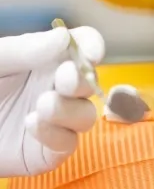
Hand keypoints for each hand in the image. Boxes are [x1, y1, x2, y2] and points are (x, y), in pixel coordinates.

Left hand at [0, 26, 104, 176]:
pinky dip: (56, 134)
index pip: (82, 46)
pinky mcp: (46, 151)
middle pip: (89, 82)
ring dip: (71, 110)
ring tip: (43, 105)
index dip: (92, 46)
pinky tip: (31, 124)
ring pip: (86, 115)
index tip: (92, 53)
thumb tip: (64, 37)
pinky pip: (68, 143)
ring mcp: (54, 120)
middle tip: (65, 79)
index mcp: (46, 58)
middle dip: (83, 80)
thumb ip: (26, 50)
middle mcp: (55, 87)